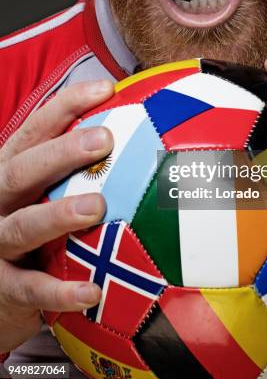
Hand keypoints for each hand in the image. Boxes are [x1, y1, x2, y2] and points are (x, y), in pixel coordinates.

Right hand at [0, 81, 114, 352]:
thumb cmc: (29, 225)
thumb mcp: (41, 190)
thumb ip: (74, 168)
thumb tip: (141, 135)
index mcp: (10, 170)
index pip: (35, 128)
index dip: (67, 105)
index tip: (106, 88)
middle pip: (22, 170)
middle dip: (61, 153)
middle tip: (105, 139)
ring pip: (22, 226)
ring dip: (57, 215)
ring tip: (96, 206)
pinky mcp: (4, 286)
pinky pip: (32, 289)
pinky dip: (61, 291)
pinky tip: (93, 290)